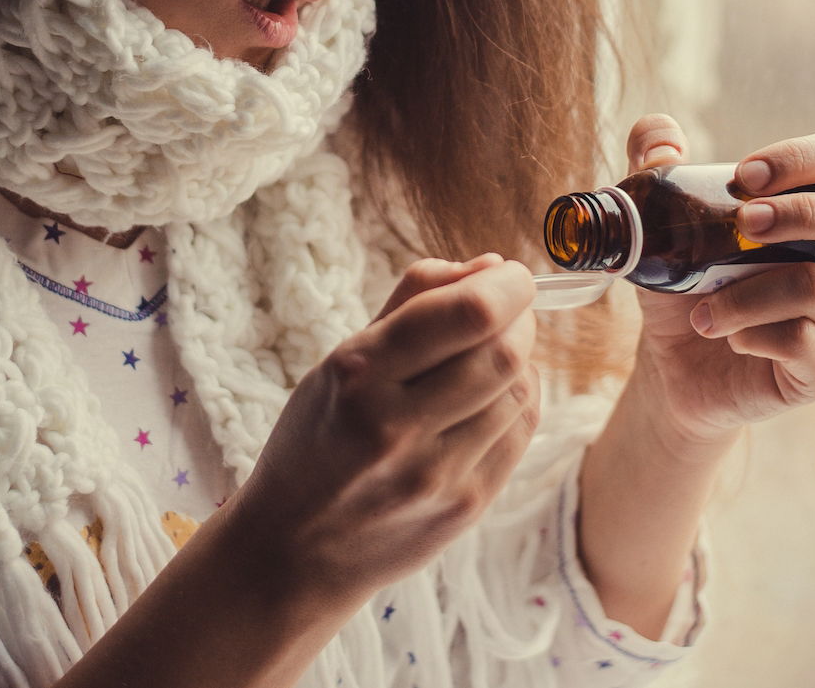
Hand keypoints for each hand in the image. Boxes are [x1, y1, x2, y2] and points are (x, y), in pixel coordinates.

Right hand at [232, 254, 540, 603]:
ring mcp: (435, 474)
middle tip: (505, 315)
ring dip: (519, 362)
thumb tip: (492, 265)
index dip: (507, 284)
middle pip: (505, 353)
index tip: (510, 276)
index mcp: (359, 375)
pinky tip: (490, 399)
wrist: (293, 549)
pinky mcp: (464, 507)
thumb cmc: (317, 440)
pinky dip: (517, 402)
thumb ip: (414, 302)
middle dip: (518, 320)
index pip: (468, 314)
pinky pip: (521, 433)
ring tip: (488, 359)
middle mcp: (397, 426)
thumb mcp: (340, 360)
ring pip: (521, 392)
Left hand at [622, 114, 814, 442]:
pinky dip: (754, 337)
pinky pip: (803, 344)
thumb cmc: (681, 290)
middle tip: (744, 224)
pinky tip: (727, 339)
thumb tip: (657, 133)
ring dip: (747, 294)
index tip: (745, 175)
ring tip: (701, 312)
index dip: (805, 157)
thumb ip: (655, 175)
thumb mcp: (657, 230)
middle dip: (803, 213)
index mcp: (809, 216)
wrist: (672, 369)